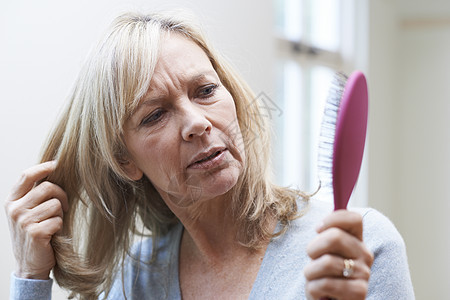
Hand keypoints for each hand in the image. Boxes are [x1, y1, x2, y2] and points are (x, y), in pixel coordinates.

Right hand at [4, 161, 67, 278]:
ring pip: (55, 204)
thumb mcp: (28, 212)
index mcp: (12, 201)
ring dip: (60, 214)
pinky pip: (57, 220)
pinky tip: (52, 234)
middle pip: (47, 187)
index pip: (26, 175)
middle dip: (61, 195)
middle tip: (63, 207)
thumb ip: (35, 194)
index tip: (56, 164)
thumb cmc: (34, 233)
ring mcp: (23, 221)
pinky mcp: (34, 233)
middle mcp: (14, 209)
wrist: (29, 264)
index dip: (43, 167)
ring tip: (53, 223)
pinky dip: (59, 226)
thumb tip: (54, 169)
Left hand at [304, 210, 373, 299]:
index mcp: (357, 240)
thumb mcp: (323, 252)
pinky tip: (320, 293)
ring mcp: (364, 274)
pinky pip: (324, 283)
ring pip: (326, 262)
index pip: (354, 218)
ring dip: (311, 273)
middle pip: (335, 236)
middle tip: (313, 259)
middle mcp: (365, 255)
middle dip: (313, 248)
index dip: (333, 219)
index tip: (318, 228)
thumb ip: (327, 233)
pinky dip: (313, 289)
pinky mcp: (359, 293)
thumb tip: (321, 220)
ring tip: (315, 279)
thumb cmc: (324, 275)